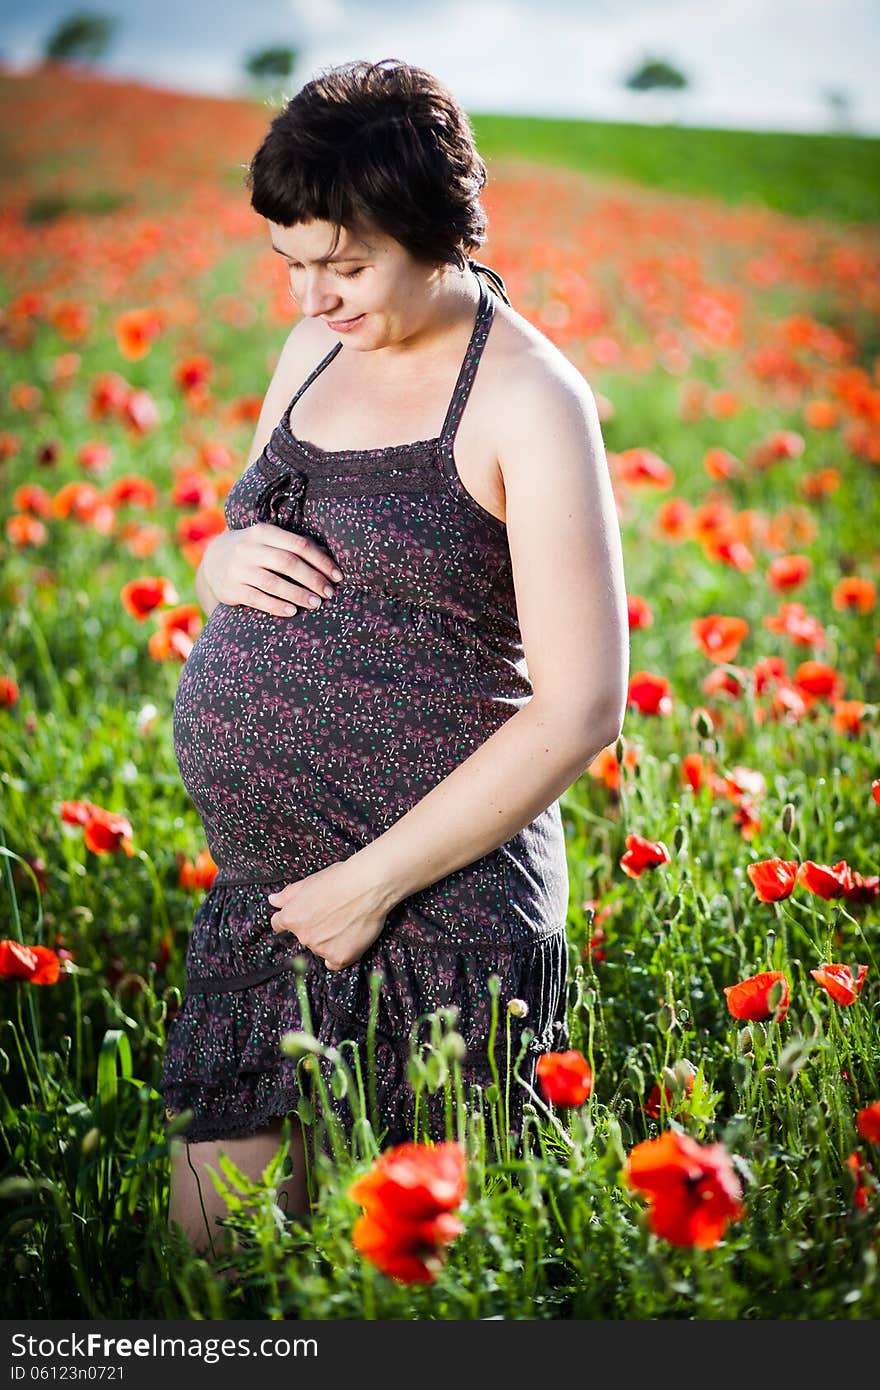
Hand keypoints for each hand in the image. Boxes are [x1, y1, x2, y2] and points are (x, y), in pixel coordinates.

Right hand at [201, 524, 342, 617]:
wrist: (213, 561)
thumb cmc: (254, 551)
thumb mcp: (268, 541)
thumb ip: (293, 545)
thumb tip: (328, 554)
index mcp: (263, 532)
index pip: (298, 544)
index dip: (321, 561)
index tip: (338, 576)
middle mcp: (248, 548)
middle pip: (288, 563)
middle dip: (313, 579)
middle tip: (329, 593)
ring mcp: (237, 568)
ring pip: (273, 582)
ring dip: (298, 594)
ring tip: (316, 604)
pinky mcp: (230, 588)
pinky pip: (257, 599)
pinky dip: (276, 606)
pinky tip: (292, 612)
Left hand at [266, 858, 391, 971]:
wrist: (368, 886)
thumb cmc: (340, 879)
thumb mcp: (309, 881)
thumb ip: (288, 895)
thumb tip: (273, 900)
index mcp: (292, 917)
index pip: (280, 925)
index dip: (292, 919)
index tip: (302, 917)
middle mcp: (303, 936)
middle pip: (303, 936)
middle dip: (314, 928)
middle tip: (332, 914)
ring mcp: (321, 949)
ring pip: (320, 948)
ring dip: (328, 940)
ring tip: (345, 922)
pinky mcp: (339, 957)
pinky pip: (334, 962)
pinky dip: (340, 954)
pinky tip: (348, 939)